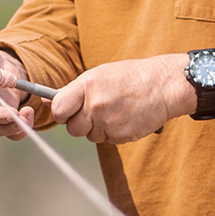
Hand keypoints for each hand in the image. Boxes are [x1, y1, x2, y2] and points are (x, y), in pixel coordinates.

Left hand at [48, 54, 194, 144]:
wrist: (164, 85)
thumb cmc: (131, 77)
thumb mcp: (100, 75)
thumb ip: (75, 90)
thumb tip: (50, 103)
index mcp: (87, 85)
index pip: (59, 109)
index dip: (61, 113)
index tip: (67, 112)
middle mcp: (96, 105)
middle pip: (72, 128)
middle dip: (80, 123)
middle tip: (95, 112)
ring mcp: (109, 122)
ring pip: (90, 136)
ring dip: (99, 128)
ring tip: (115, 111)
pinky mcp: (121, 135)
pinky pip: (107, 140)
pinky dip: (114, 132)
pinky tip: (125, 118)